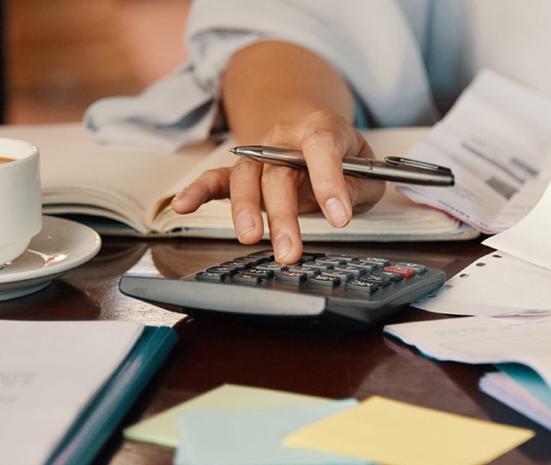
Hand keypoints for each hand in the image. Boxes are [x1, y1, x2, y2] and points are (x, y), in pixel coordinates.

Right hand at [170, 111, 385, 263]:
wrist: (316, 136)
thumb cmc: (345, 157)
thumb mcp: (367, 171)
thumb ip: (358, 186)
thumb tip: (340, 205)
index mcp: (322, 128)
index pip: (322, 147)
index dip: (330, 181)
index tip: (339, 217)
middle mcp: (284, 138)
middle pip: (278, 172)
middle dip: (284, 214)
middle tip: (290, 249)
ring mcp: (259, 153)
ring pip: (247, 178)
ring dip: (246, 210)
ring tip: (251, 238)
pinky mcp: (242, 171)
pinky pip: (216, 179)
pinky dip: (198, 191)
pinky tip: (182, 205)